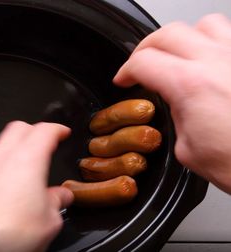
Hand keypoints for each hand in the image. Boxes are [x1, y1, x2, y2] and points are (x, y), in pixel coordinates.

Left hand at [0, 121, 73, 251]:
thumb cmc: (9, 236)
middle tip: (46, 141)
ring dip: (18, 146)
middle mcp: (2, 159)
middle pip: (20, 128)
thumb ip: (57, 201)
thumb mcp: (48, 221)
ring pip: (3, 143)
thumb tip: (62, 196)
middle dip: (36, 130)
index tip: (63, 132)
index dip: (58, 129)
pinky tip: (9, 180)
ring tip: (28, 161)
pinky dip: (4, 163)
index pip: (45, 131)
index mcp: (27, 161)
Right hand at [113, 14, 230, 193]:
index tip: (124, 79)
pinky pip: (229, 34)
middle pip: (165, 34)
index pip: (143, 62)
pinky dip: (210, 41)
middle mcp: (216, 62)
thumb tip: (174, 108)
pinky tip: (207, 58)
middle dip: (144, 49)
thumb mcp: (188, 150)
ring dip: (180, 39)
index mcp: (191, 86)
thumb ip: (175, 120)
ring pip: (199, 25)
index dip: (125, 70)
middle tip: (140, 64)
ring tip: (175, 55)